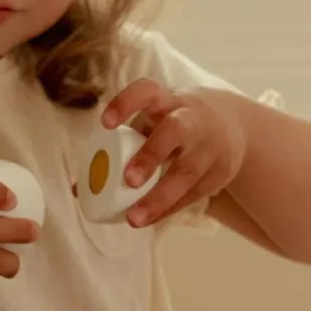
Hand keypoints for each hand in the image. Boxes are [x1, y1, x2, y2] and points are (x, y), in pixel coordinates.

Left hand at [101, 79, 248, 226]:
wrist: (233, 124)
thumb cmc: (173, 124)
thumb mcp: (152, 124)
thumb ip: (118, 148)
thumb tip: (77, 189)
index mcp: (167, 100)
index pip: (147, 91)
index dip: (126, 104)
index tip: (105, 124)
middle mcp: (191, 118)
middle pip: (174, 131)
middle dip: (151, 155)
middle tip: (128, 181)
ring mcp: (210, 144)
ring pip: (188, 171)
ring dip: (160, 197)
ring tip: (134, 219)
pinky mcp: (222, 170)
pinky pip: (195, 193)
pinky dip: (170, 208)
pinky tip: (151, 219)